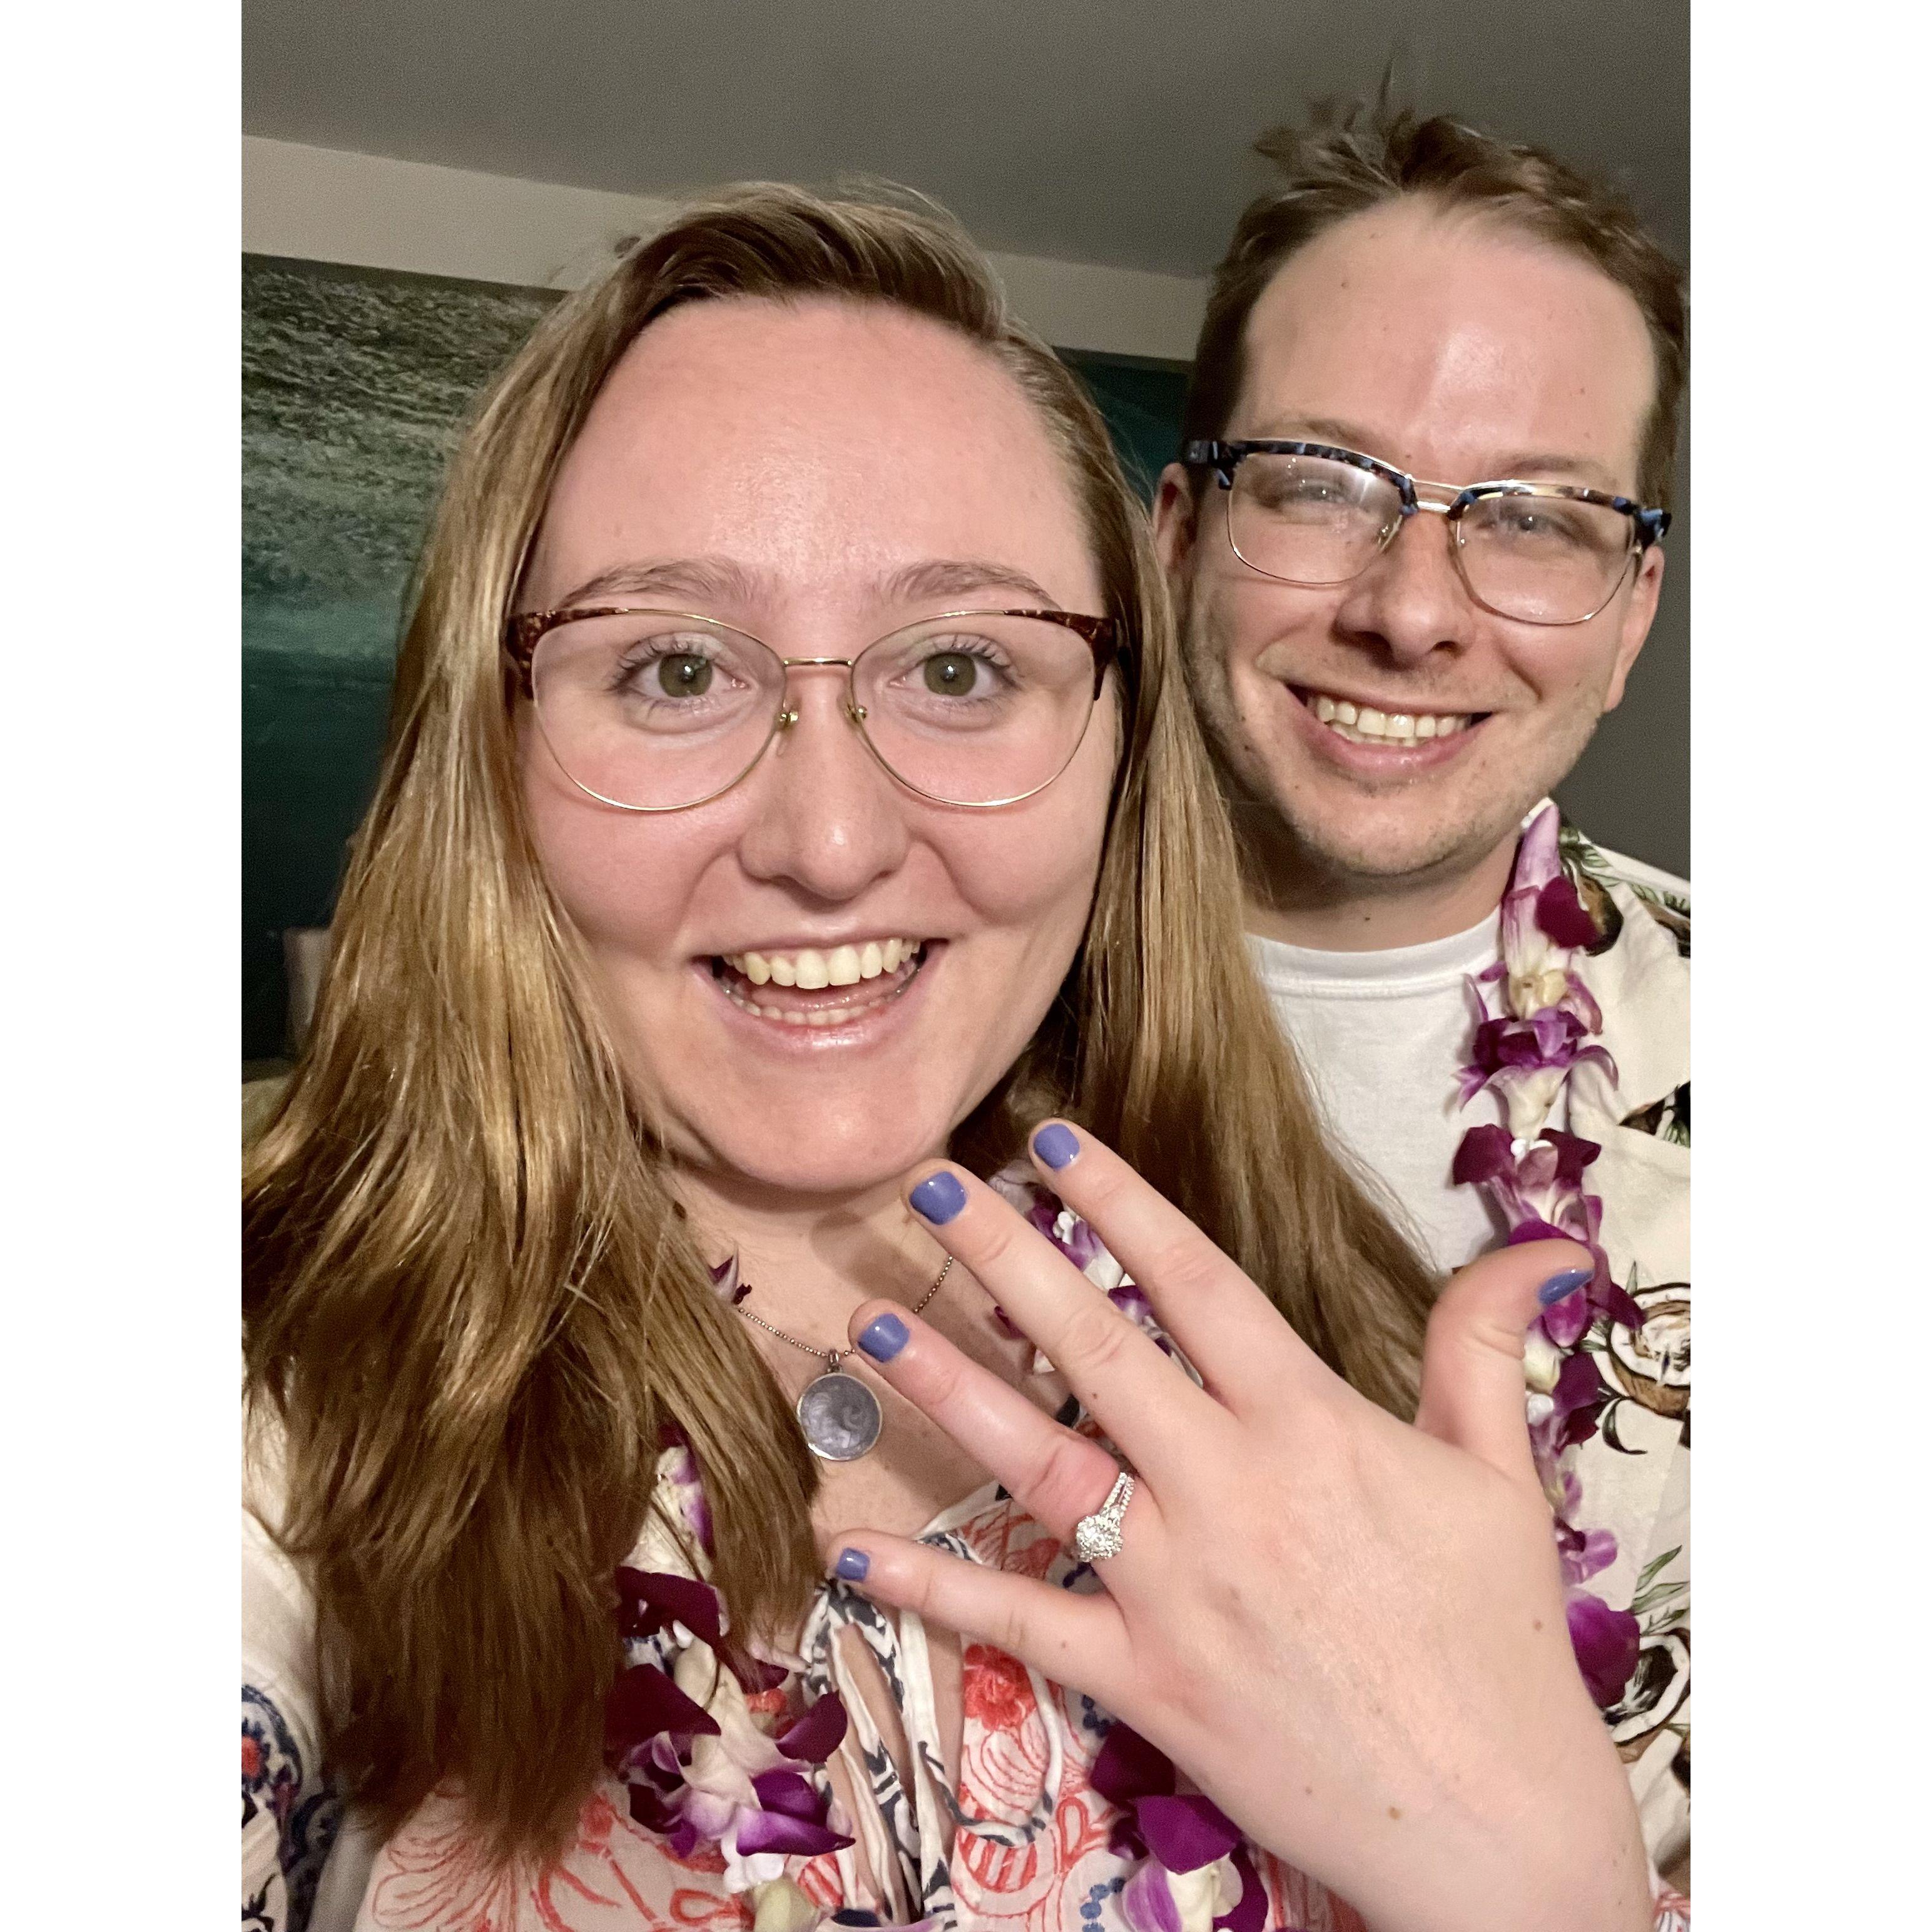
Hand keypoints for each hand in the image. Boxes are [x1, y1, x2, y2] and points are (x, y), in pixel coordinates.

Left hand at [831, 1124, 1650, 1931]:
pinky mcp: (1145, 1679)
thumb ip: (1484, 1348)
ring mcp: (1175, 1586)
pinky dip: (936, 1587)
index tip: (1050, 1140)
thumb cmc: (1499, 1646)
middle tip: (927, 1180)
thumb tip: (1548, 1248)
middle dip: (1003, 1253)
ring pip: (1038, 1463)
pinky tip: (857, 1548)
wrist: (1495, 1828)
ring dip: (946, 1387)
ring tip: (870, 1321)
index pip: (1194, 1282)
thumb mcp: (1502, 1477)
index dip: (1119, 1201)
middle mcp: (1228, 1489)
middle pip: (1096, 1346)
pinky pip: (1022, 1621)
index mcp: (1309, 1426)